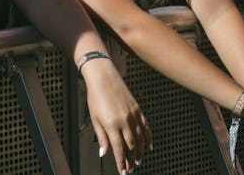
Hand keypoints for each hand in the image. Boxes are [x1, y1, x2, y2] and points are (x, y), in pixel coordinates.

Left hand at [82, 58, 150, 174]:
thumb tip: (104, 152)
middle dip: (131, 159)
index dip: (121, 162)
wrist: (103, 77)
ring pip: (140, 138)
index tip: (123, 171)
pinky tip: (149, 145)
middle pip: (131, 146)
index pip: (119, 149)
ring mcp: (133, 115)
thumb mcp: (94, 119)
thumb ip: (101, 137)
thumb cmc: (96, 96)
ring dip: (140, 151)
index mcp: (111, 124)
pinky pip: (145, 126)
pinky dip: (148, 137)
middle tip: (131, 168)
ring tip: (139, 160)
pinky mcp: (138, 109)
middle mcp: (124, 121)